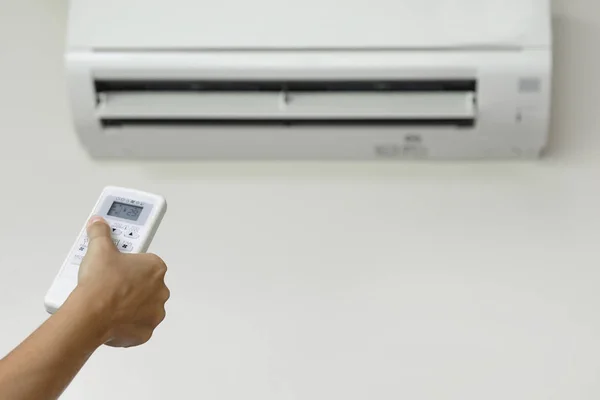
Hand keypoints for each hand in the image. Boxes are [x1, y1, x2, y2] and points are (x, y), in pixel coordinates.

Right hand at [75, 216, 169, 347]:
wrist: (91, 315)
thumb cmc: (100, 284)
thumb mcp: (99, 249)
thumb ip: (100, 233)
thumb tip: (98, 224)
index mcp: (155, 268)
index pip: (146, 263)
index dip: (130, 265)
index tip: (118, 267)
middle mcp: (161, 290)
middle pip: (145, 285)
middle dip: (130, 286)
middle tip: (110, 285)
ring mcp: (155, 312)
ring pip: (143, 306)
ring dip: (129, 305)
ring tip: (108, 302)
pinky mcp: (146, 331)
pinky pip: (137, 326)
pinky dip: (126, 324)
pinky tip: (111, 318)